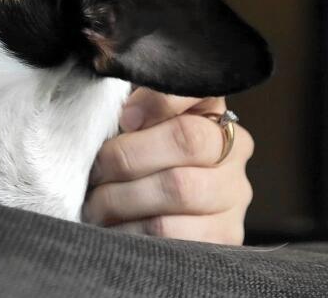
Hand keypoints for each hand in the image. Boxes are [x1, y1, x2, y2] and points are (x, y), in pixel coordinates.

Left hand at [83, 89, 253, 243]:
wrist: (148, 216)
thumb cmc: (131, 160)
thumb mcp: (133, 123)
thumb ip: (134, 103)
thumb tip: (131, 114)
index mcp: (212, 115)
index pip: (198, 92)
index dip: (159, 101)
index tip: (123, 118)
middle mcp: (234, 155)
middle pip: (187, 141)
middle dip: (127, 156)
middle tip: (95, 171)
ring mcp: (234, 199)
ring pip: (180, 190)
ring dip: (124, 197)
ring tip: (97, 203)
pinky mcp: (223, 238)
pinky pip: (175, 236)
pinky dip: (133, 231)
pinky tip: (114, 227)